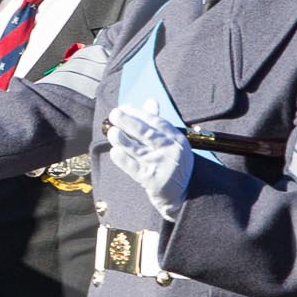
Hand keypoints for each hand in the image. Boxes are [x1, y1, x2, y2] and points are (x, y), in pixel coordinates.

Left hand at [106, 100, 194, 219]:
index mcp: (177, 140)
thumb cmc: (173, 165)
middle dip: (129, 122)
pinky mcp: (152, 180)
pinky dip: (123, 160)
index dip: (139, 113)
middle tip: (114, 114)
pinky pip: (134, 168)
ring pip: (138, 150)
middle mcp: (171, 151)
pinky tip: (114, 152)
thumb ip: (159, 124)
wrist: (183, 195)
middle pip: (147, 133)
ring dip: (123, 140)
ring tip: (112, 131)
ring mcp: (161, 166)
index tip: (124, 108)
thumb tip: (150, 101)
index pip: (156, 122)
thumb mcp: (172, 144)